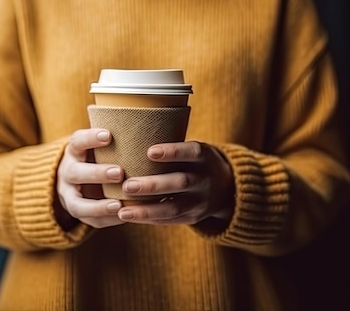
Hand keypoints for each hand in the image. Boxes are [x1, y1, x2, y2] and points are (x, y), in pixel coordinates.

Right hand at [56, 128, 125, 228]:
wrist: (76, 178)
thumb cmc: (100, 155)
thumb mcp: (101, 144)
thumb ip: (118, 138)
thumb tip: (151, 125)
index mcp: (74, 150)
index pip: (78, 141)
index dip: (91, 138)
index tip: (108, 135)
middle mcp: (67, 171)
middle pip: (76, 173)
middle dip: (97, 174)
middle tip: (119, 173)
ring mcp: (69, 194)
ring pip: (78, 203)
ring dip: (98, 206)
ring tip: (118, 205)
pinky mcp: (77, 212)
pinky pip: (89, 220)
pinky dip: (106, 220)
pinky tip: (123, 217)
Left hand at [117, 142, 234, 224]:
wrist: (226, 187)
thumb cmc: (193, 161)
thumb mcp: (192, 149)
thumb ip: (170, 143)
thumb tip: (130, 129)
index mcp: (205, 156)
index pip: (192, 151)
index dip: (173, 152)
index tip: (150, 151)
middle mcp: (205, 179)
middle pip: (181, 182)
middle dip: (153, 185)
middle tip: (127, 185)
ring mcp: (201, 201)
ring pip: (174, 207)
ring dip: (147, 209)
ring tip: (123, 211)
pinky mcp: (193, 217)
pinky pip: (171, 220)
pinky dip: (150, 218)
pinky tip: (130, 216)